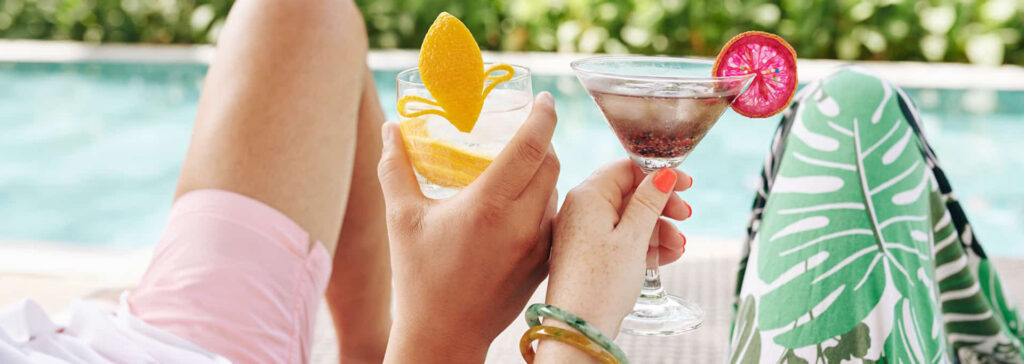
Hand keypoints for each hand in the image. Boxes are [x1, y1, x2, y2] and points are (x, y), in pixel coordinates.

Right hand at [378, 92, 559, 363]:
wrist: (443, 335)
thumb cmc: (417, 277)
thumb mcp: (402, 218)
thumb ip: (395, 167)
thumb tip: (392, 128)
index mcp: (487, 206)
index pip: (531, 146)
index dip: (542, 116)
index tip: (544, 99)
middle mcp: (521, 223)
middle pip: (551, 163)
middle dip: (543, 140)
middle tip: (525, 130)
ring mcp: (537, 245)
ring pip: (556, 190)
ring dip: (544, 172)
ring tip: (519, 167)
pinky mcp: (543, 263)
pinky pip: (554, 218)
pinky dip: (544, 201)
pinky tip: (520, 204)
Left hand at [543, 160, 691, 339]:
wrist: (578, 327)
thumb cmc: (602, 281)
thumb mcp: (633, 237)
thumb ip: (649, 202)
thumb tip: (662, 173)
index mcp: (588, 195)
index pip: (626, 168)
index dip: (658, 174)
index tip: (686, 185)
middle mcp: (581, 209)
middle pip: (629, 193)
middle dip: (661, 206)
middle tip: (686, 216)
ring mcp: (583, 232)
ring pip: (628, 219)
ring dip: (658, 229)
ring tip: (678, 247)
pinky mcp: (589, 253)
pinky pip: (621, 239)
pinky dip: (644, 245)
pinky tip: (667, 256)